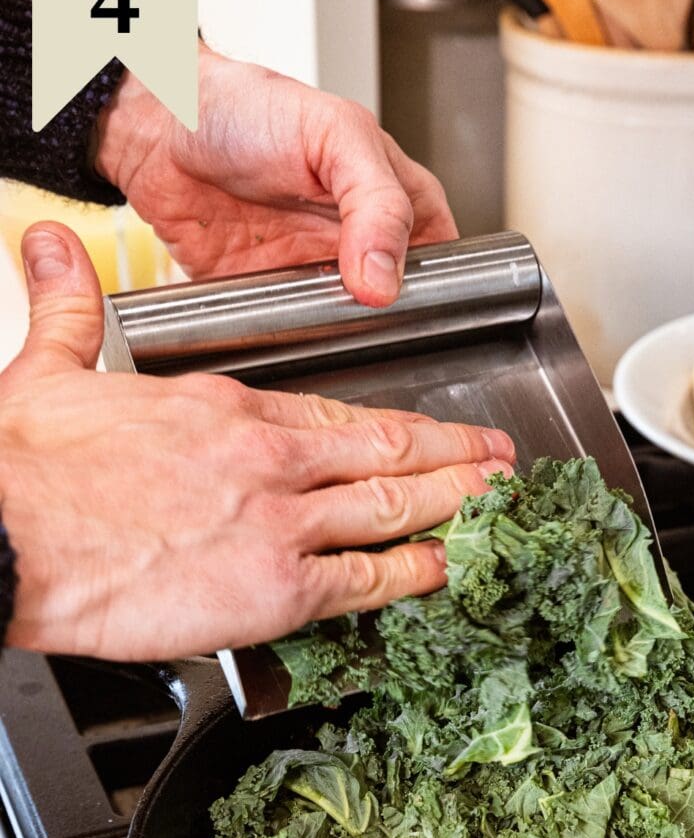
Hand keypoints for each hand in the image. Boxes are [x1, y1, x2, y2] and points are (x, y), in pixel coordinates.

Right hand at [0, 224, 512, 660]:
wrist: (7, 533)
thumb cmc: (24, 469)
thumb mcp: (48, 367)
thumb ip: (68, 306)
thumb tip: (51, 250)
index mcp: (224, 408)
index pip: (336, 413)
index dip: (395, 425)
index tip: (432, 432)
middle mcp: (266, 458)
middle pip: (383, 452)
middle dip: (451, 457)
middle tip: (500, 463)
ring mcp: (278, 523)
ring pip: (389, 509)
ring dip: (451, 506)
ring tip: (495, 506)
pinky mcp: (273, 587)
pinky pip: (364, 580)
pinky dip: (412, 574)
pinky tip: (445, 572)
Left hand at [93, 45, 456, 304]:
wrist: (160, 129)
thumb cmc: (247, 107)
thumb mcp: (336, 135)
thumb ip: (376, 204)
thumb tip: (387, 280)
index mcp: (398, 202)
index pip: (446, 263)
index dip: (440, 290)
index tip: (413, 304)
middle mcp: (363, 245)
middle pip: (403, 308)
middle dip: (393, 324)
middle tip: (368, 319)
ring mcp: (320, 277)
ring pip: (355, 333)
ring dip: (346, 340)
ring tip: (331, 329)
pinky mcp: (275, 302)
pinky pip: (299, 339)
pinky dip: (297, 345)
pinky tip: (296, 339)